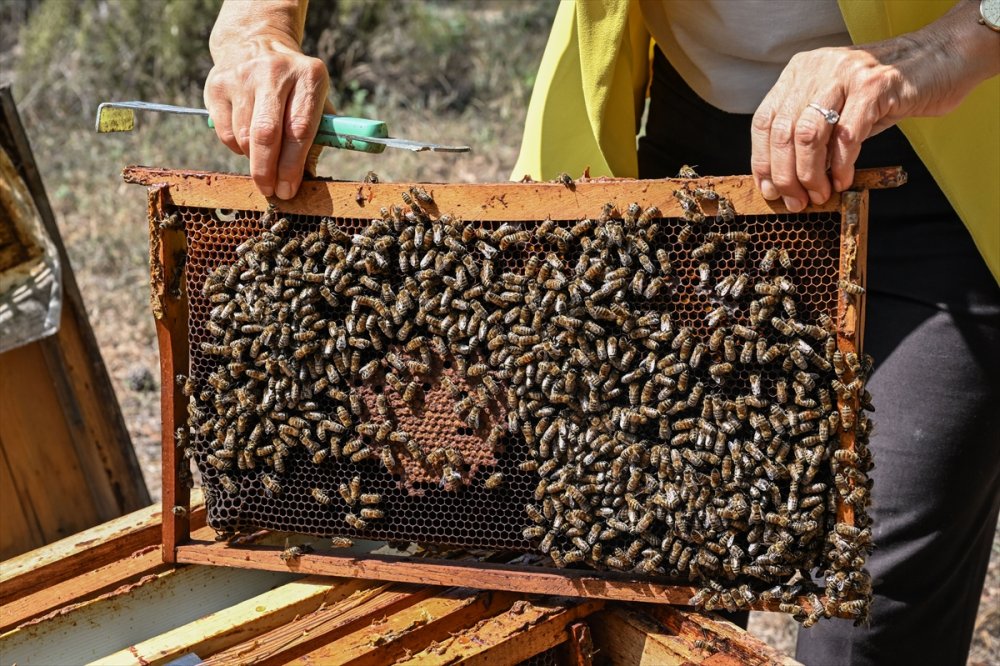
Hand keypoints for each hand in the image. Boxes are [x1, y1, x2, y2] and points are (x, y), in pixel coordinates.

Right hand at [204, 1, 329, 198]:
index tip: (289, 190)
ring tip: (263, 159)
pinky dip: (236, 147)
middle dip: (267, 170)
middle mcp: (274, 72)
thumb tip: (304, 180)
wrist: (255, 43)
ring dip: (253, 160)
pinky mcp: (217, 85)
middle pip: (266, 134)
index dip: (292, 166)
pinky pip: (225, 133)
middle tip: (270, 191)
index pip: (299, 129)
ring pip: (244, 137)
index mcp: (309, 76)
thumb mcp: (315, 104)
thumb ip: (317, 141)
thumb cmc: (294, 89)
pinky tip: (246, 139)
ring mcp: (242, 76)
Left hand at [750, 1, 999, 211]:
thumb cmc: (886, 92)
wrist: (941, 59)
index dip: (763, 161)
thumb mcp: (839, 108)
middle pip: (783, 132)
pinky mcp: (875, 85)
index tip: (770, 190)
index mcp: (799, 72)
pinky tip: (843, 181)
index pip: (763, 121)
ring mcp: (844, 73)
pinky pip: (847, 135)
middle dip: (787, 176)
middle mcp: (816, 68)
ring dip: (810, 174)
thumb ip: (812, 136)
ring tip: (820, 195)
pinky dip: (841, 165)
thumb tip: (786, 180)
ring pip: (809, 135)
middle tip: (797, 201)